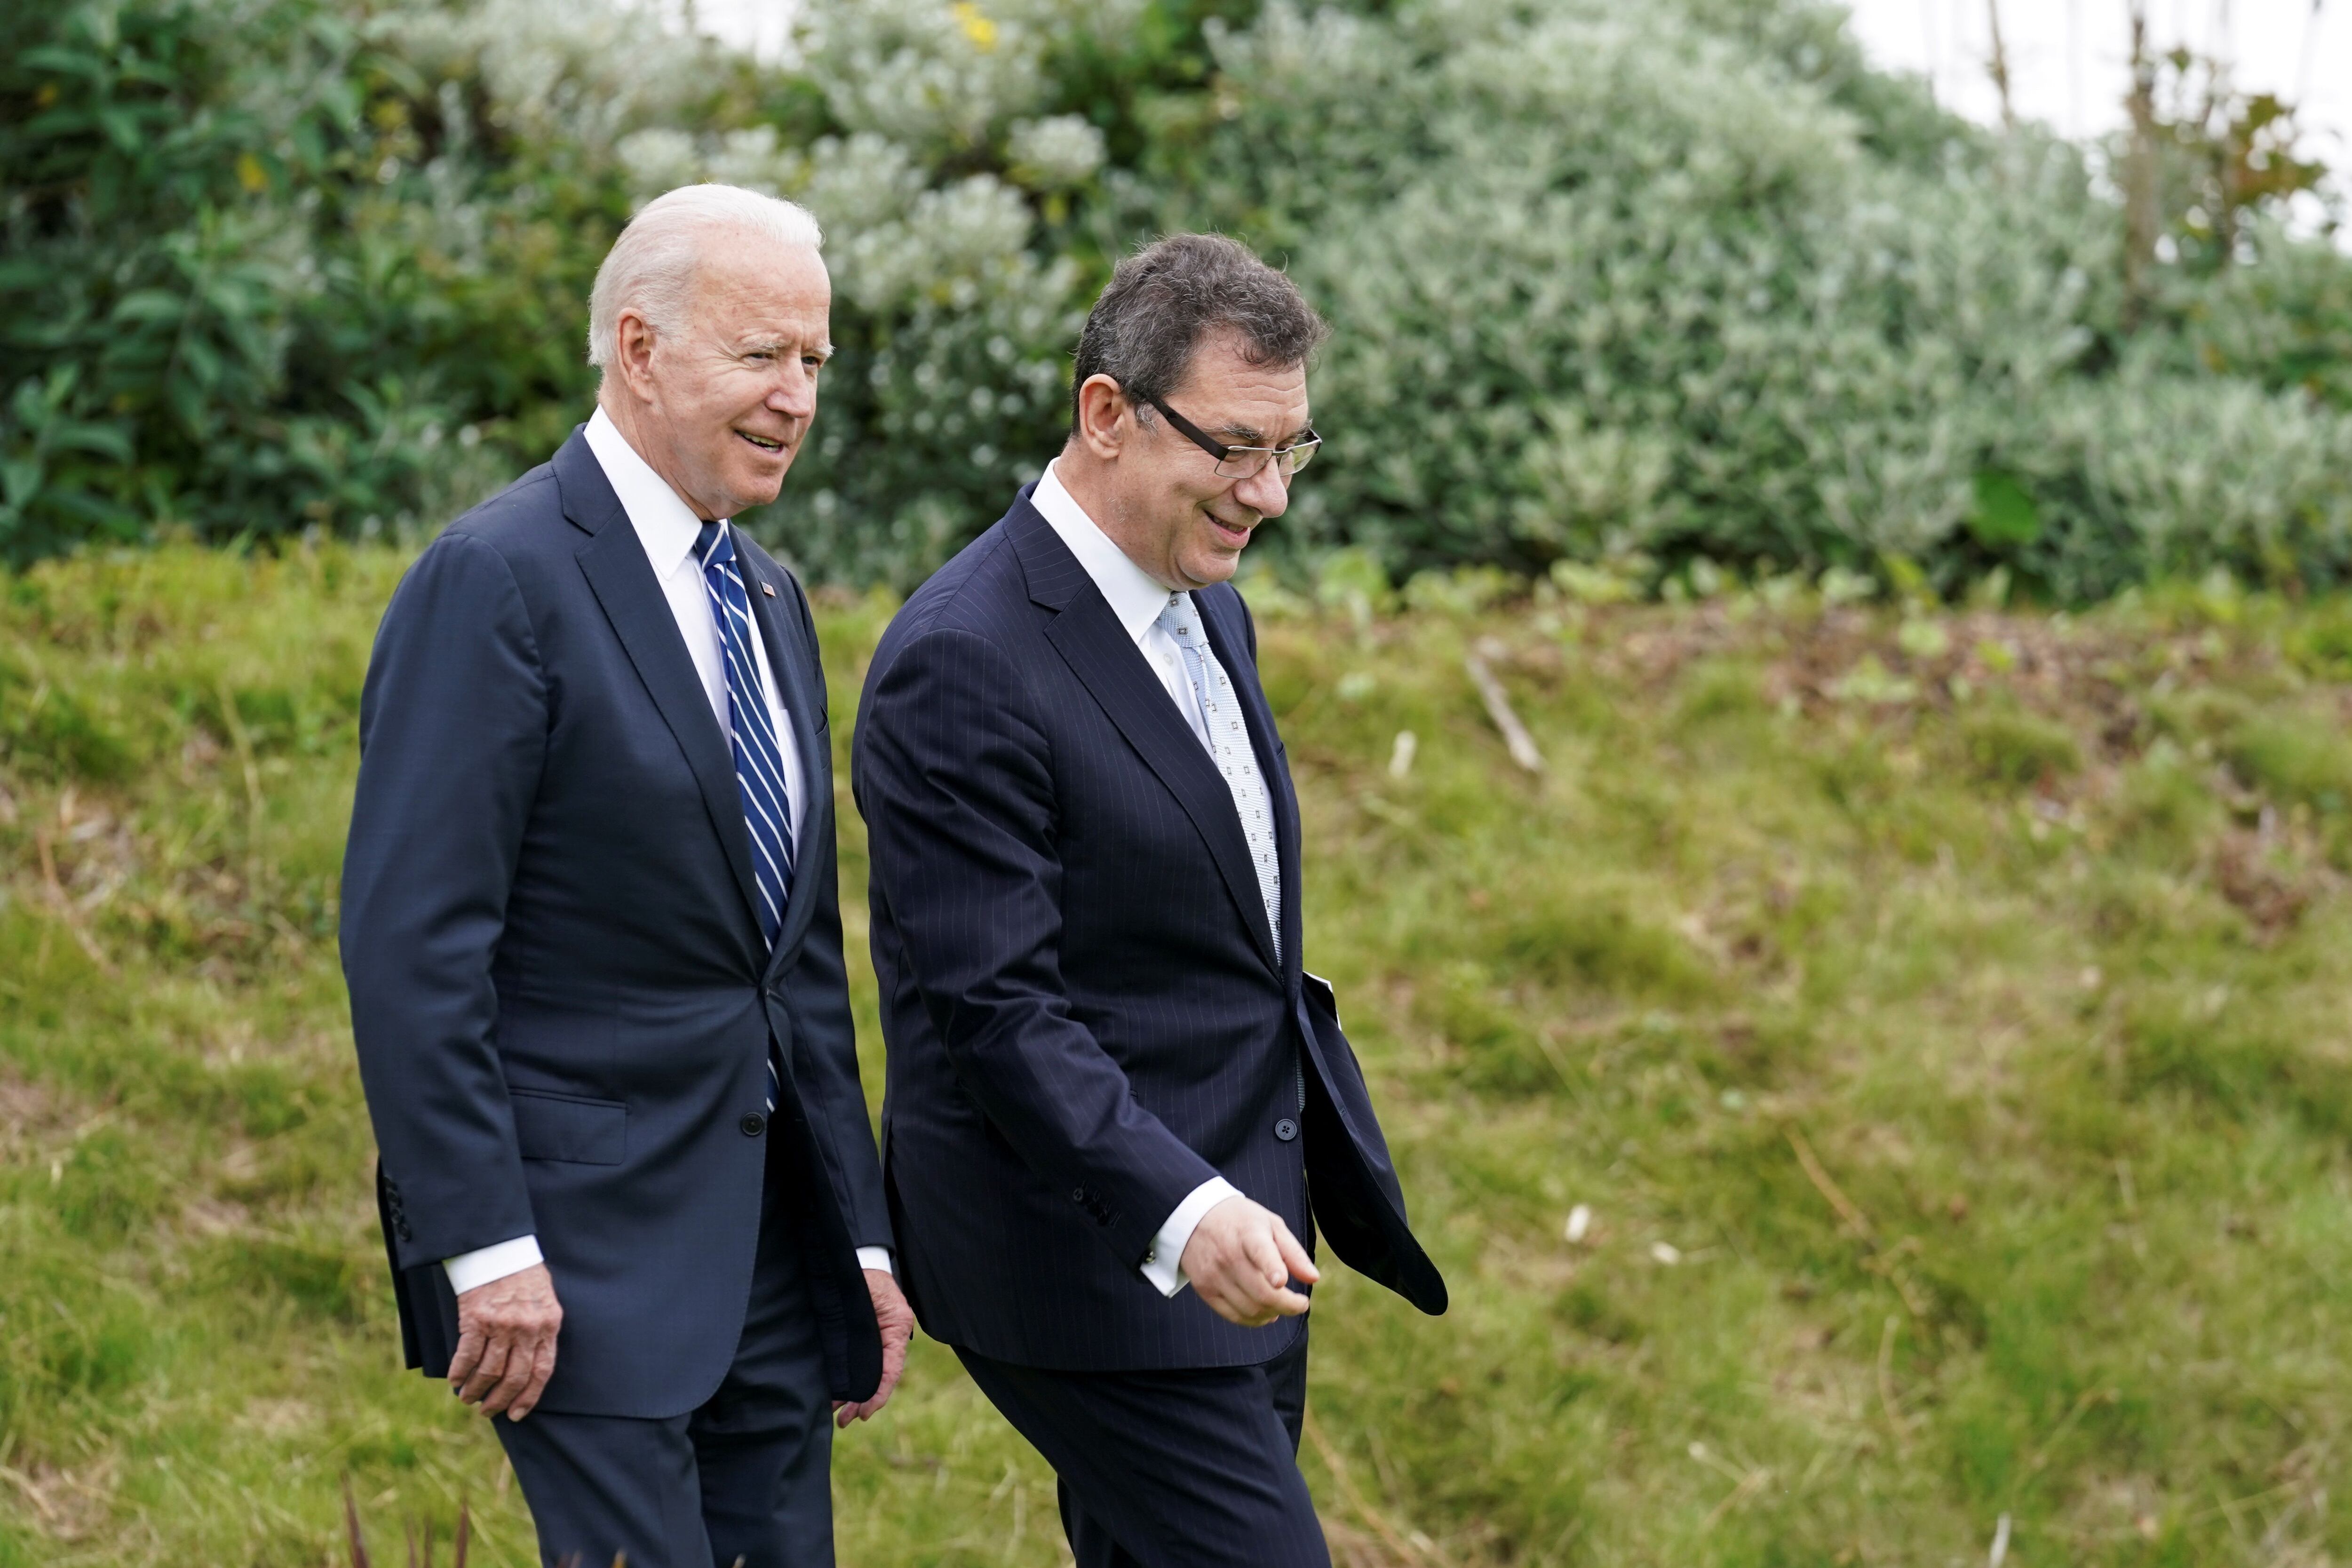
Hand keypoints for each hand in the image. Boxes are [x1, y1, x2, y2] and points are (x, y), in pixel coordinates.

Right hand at [449, 1263, 562, 1420]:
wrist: (499, 1249)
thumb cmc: (523, 1275)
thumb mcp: (545, 1301)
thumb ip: (541, 1331)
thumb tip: (530, 1366)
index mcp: (548, 1325)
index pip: (542, 1371)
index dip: (529, 1397)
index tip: (517, 1414)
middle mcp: (527, 1328)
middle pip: (515, 1377)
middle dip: (500, 1400)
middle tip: (488, 1412)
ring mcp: (502, 1324)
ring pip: (490, 1371)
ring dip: (477, 1390)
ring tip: (468, 1398)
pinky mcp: (476, 1318)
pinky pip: (467, 1355)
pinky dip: (460, 1373)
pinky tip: (455, 1381)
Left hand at [834, 1268, 912, 1426]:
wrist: (856, 1259)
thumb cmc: (862, 1275)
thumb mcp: (869, 1298)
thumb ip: (867, 1329)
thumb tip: (852, 1367)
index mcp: (896, 1330)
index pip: (890, 1371)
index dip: (877, 1395)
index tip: (864, 1413)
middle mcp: (888, 1338)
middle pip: (878, 1378)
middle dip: (861, 1402)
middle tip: (845, 1421)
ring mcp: (874, 1339)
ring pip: (866, 1374)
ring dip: (852, 1395)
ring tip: (836, 1414)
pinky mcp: (860, 1338)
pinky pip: (858, 1365)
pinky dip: (848, 1380)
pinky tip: (834, 1394)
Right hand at [1180, 1196, 1318, 1326]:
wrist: (1195, 1218)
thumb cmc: (1242, 1222)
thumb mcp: (1271, 1224)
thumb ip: (1293, 1252)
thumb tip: (1314, 1279)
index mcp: (1249, 1233)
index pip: (1260, 1252)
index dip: (1271, 1267)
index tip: (1281, 1281)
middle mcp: (1228, 1255)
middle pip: (1261, 1292)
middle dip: (1289, 1305)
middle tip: (1300, 1304)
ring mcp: (1214, 1274)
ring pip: (1250, 1309)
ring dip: (1273, 1314)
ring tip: (1283, 1306)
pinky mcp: (1204, 1289)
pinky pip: (1233, 1316)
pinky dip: (1254, 1320)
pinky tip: (1265, 1313)